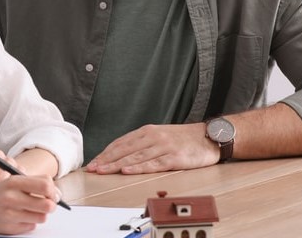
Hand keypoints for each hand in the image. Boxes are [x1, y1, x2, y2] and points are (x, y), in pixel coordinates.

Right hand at [0, 175, 59, 234]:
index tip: (51, 193)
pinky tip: (20, 216)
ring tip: (32, 209)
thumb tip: (56, 193)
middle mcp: (11, 198)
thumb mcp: (11, 180)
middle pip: (47, 205)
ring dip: (40, 214)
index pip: (45, 185)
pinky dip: (30, 222)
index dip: (53, 190)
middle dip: (51, 205)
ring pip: (42, 217)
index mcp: (13, 182)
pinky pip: (31, 226)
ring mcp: (10, 215)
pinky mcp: (9, 228)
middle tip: (47, 203)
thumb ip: (33, 183)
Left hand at [84, 123, 217, 173]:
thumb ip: (142, 143)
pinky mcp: (174, 157)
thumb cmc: (183, 138)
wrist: (209, 136)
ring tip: (103, 170)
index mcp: (147, 131)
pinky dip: (138, 167)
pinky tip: (127, 170)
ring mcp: (164, 147)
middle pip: (125, 149)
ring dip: (117, 164)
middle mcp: (153, 137)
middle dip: (106, 159)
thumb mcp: (160, 135)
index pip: (121, 142)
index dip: (105, 153)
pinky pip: (153, 164)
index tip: (93, 162)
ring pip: (135, 157)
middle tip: (92, 168)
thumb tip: (121, 154)